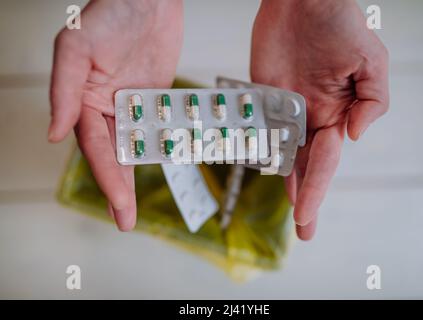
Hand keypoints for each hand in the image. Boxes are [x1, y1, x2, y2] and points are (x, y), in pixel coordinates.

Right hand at [49, 0, 182, 230]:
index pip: (94, 146)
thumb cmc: (109, 15)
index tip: (117, 202)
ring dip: (136, 177)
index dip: (106, 175)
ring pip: (134, 148)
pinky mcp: (155, 101)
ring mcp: (132, 106)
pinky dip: (161, 149)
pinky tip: (165, 168)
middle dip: (117, 189)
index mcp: (84, 101)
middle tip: (125, 219)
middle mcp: (106, 108)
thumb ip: (65, 91)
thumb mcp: (76, 49)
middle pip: (112, 155)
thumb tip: (56, 135)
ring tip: (134, 208)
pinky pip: (158, 129)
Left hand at [251, 0, 388, 239]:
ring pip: (282, 153)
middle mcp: (311, 118)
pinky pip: (259, 128)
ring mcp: (285, 110)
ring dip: (284, 182)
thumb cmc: (340, 25)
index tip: (304, 215)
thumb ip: (372, 103)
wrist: (302, 1)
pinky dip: (257, 150)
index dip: (316, 189)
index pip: (325, 161)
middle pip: (307, 166)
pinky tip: (258, 169)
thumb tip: (354, 137)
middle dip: (307, 198)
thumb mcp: (371, 62)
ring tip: (289, 210)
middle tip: (304, 230)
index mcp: (336, 115)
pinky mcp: (263, 98)